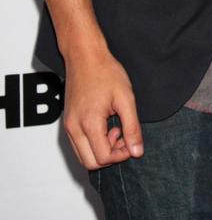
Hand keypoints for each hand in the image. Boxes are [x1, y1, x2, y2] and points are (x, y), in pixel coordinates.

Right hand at [63, 46, 142, 169]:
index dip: (121, 154)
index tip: (130, 140)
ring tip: (114, 129)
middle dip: (110, 156)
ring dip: (100, 150)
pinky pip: (78, 145)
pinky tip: (104, 126)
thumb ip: (132, 127)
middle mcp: (74, 128)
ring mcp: (68, 125)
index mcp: (89, 123)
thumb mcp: (126, 98)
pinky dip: (92, 143)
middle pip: (90, 163)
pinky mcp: (67, 122)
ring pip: (83, 156)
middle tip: (123, 137)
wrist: (85, 56)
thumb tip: (136, 151)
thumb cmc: (104, 71)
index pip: (103, 157)